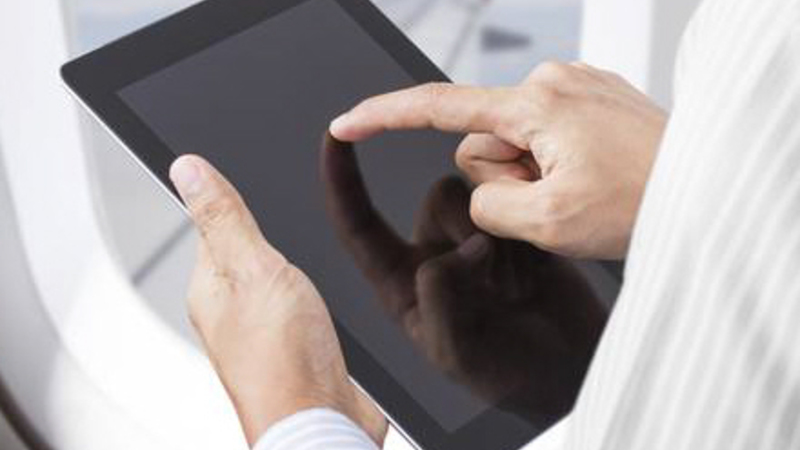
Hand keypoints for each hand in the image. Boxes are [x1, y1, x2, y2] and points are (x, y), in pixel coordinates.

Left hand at [169, 155, 385, 444]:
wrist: (323, 420)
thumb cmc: (284, 360)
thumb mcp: (254, 269)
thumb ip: (224, 218)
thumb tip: (187, 169)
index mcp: (210, 285)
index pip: (212, 223)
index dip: (234, 197)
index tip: (254, 177)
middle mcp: (234, 307)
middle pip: (249, 248)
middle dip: (273, 229)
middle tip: (295, 214)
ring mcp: (267, 326)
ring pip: (280, 274)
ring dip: (297, 261)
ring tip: (313, 252)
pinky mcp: (299, 341)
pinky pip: (303, 300)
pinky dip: (316, 287)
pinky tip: (328, 288)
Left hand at [321, 136, 607, 426]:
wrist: (565, 371)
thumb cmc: (504, 374)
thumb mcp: (455, 353)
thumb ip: (442, 299)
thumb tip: (461, 249)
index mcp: (402, 283)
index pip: (358, 225)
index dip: (341, 181)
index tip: (333, 137)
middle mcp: (435, 253)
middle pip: (437, 198)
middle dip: (466, 223)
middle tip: (499, 283)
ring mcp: (476, 241)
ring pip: (477, 195)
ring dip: (499, 229)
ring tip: (519, 282)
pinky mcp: (516, 232)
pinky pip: (516, 201)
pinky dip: (526, 228)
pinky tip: (536, 271)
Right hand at [329, 61, 666, 258]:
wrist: (708, 189)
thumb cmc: (643, 202)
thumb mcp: (547, 222)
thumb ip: (488, 203)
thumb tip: (483, 188)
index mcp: (533, 104)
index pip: (437, 107)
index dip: (384, 117)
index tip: (346, 124)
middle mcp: (551, 82)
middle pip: (483, 141)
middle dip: (506, 178)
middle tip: (556, 199)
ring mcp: (573, 88)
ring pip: (516, 143)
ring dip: (534, 174)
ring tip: (582, 188)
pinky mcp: (589, 100)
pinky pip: (546, 136)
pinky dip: (557, 163)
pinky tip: (593, 175)